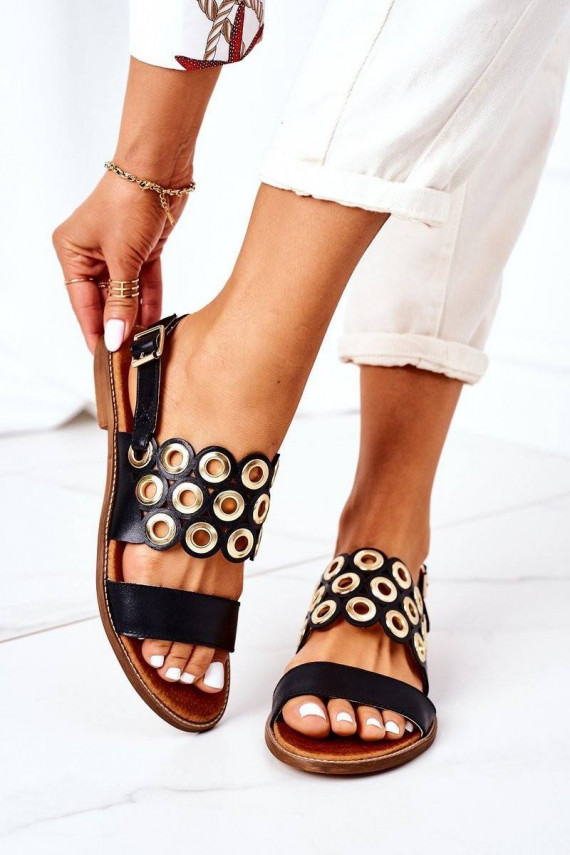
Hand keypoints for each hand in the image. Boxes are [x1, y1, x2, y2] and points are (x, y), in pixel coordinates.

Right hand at [53, 169, 187, 353]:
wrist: (159, 171)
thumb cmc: (129, 202)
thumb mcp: (123, 258)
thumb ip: (121, 301)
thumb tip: (116, 335)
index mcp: (72, 253)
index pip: (82, 303)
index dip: (94, 329)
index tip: (105, 355)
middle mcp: (91, 254)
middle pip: (104, 300)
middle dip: (118, 325)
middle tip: (129, 354)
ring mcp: (117, 253)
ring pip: (126, 294)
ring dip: (135, 315)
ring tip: (143, 343)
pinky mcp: (141, 251)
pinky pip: (142, 283)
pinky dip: (148, 300)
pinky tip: (153, 321)